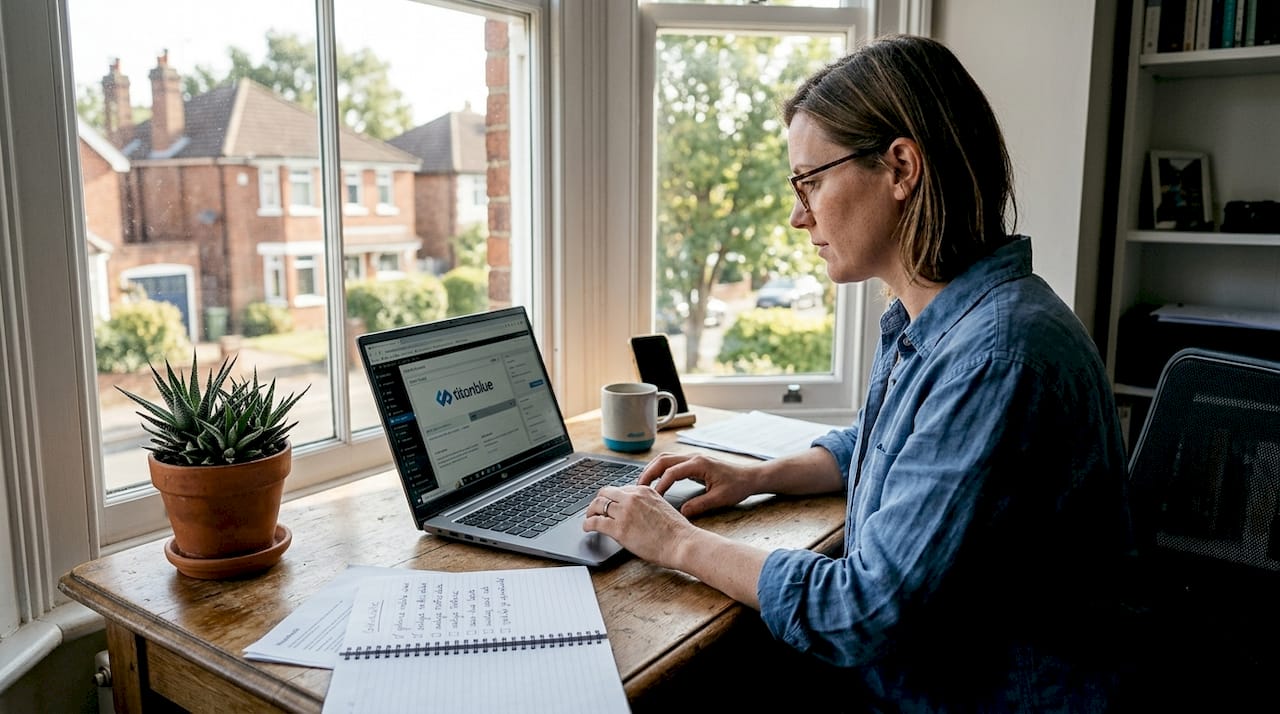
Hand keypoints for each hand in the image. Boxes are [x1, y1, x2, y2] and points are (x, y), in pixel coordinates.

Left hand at [582, 484, 696, 566]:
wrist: (681, 543)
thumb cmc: (676, 530)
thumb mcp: (662, 506)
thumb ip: (646, 505)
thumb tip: (635, 513)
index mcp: (644, 490)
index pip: (620, 489)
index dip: (612, 498)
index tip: (609, 505)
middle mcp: (632, 498)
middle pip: (605, 493)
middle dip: (598, 501)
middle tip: (594, 510)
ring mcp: (624, 512)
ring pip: (598, 505)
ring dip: (590, 511)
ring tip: (589, 518)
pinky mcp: (619, 529)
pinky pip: (595, 522)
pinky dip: (587, 524)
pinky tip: (586, 528)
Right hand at [636, 452, 758, 517]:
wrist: (750, 477)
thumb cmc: (738, 486)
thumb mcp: (720, 499)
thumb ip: (700, 505)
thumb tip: (681, 513)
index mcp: (699, 464)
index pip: (672, 472)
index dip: (660, 485)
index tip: (653, 498)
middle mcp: (694, 458)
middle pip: (663, 460)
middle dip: (648, 473)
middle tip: (637, 488)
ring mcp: (692, 459)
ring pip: (665, 459)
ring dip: (652, 470)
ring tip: (642, 486)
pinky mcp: (693, 463)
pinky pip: (671, 463)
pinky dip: (659, 471)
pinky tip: (655, 483)